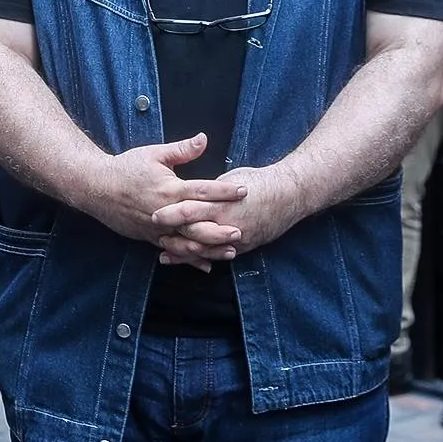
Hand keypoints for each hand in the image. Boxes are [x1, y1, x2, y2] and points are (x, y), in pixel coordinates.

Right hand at [75, 132, 248, 264]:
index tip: (243, 191)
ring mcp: (157, 228)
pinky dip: (190, 260)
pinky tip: (206, 266)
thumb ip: (181, 149)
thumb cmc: (125, 168)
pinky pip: (173, 252)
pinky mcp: (150, 238)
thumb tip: (204, 139)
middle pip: (197, 224)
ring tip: (231, 252)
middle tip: (242, 231)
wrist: (96, 187)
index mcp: (168, 188)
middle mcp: (164, 211)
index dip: (224, 191)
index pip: (202, 190)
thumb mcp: (153, 154)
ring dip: (210, 249)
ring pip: (187, 243)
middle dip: (220, 229)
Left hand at [149, 162, 306, 265]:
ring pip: (204, 250)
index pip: (190, 209)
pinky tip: (192, 262)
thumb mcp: (230, 179)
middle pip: (194, 233)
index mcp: (221, 202)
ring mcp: (236, 238)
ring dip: (184, 253)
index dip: (171, 214)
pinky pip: (219, 256)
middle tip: (153, 237)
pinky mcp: (243, 247)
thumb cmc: (258, 182)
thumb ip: (209, 190)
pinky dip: (204, 259)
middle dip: (172, 237)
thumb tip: (191, 193)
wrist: (289, 195)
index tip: (153, 215)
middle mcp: (227, 223)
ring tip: (164, 255)